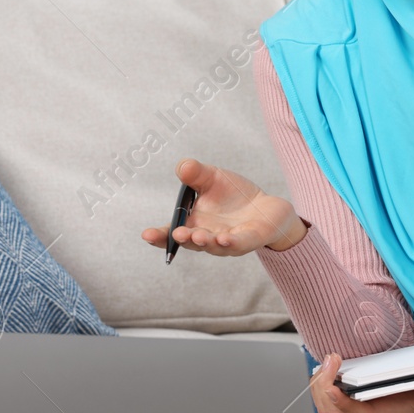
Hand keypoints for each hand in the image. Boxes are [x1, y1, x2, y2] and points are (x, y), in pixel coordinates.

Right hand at [141, 158, 305, 257]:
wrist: (266, 207)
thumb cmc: (233, 195)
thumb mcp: (212, 177)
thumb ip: (195, 173)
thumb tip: (183, 167)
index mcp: (193, 223)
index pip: (172, 234)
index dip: (159, 236)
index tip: (147, 234)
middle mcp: (207, 236)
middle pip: (191, 243)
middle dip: (184, 239)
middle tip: (177, 234)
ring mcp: (227, 242)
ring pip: (213, 245)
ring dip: (205, 242)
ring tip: (198, 236)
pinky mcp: (249, 240)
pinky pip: (238, 244)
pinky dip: (230, 242)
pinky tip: (224, 238)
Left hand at [309, 353, 413, 412]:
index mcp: (386, 411)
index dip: (340, 401)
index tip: (334, 380)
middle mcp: (368, 410)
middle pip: (331, 410)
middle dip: (323, 387)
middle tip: (331, 359)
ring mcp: (360, 403)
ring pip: (326, 403)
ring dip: (320, 383)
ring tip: (330, 360)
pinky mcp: (357, 394)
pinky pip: (330, 393)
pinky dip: (324, 379)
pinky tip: (330, 364)